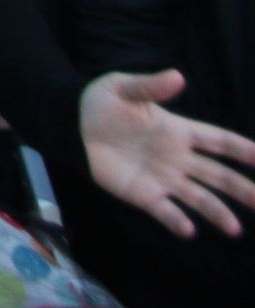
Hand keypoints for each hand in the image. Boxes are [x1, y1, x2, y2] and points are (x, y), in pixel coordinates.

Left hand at [80, 70, 254, 238]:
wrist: (71, 126)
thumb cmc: (101, 104)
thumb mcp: (123, 88)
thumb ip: (150, 87)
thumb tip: (178, 77)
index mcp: (178, 130)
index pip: (217, 141)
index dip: (241, 149)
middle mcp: (177, 158)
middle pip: (217, 175)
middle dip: (242, 188)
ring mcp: (162, 178)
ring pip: (198, 198)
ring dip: (217, 212)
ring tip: (234, 229)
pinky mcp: (143, 194)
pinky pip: (165, 211)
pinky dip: (177, 221)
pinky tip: (188, 230)